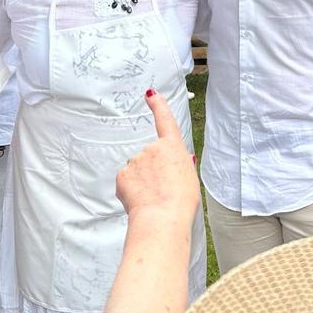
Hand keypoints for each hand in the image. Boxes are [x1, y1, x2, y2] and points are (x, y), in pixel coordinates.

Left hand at [116, 89, 198, 221]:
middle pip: (150, 158)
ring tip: (154, 198)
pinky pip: (127, 182)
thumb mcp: (189, 178)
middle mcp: (152, 148)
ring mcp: (135, 161)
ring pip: (138, 171)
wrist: (162, 218)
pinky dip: (133, 192)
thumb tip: (178, 162)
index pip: (165, 120)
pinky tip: (142, 201)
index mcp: (173, 147)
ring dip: (143, 183)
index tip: (150, 94)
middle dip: (153, 172)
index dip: (158, 105)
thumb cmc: (181, 201)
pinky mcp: (122, 175)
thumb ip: (180, 165)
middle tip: (164, 190)